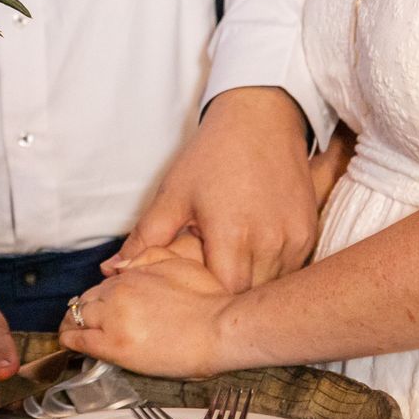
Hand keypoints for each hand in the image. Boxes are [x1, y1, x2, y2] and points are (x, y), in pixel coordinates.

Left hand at [58, 256, 234, 378]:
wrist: (219, 329)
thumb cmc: (208, 300)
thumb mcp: (179, 263)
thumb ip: (147, 258)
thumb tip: (119, 266)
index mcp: (132, 274)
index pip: (102, 284)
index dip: (98, 297)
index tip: (96, 305)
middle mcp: (118, 293)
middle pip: (87, 300)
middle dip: (83, 309)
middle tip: (80, 319)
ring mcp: (115, 319)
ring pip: (79, 317)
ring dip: (73, 323)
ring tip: (70, 331)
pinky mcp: (115, 346)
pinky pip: (80, 341)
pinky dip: (70, 340)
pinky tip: (68, 342)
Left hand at [108, 86, 317, 291]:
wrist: (260, 118)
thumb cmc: (211, 155)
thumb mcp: (173, 194)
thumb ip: (145, 238)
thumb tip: (111, 270)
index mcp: (232, 234)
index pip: (223, 295)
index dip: (206, 301)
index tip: (190, 292)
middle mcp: (269, 241)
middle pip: (249, 297)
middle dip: (226, 297)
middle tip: (206, 281)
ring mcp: (294, 238)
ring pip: (272, 285)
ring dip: (251, 285)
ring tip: (228, 266)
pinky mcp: (308, 231)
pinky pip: (290, 268)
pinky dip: (270, 270)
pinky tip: (252, 254)